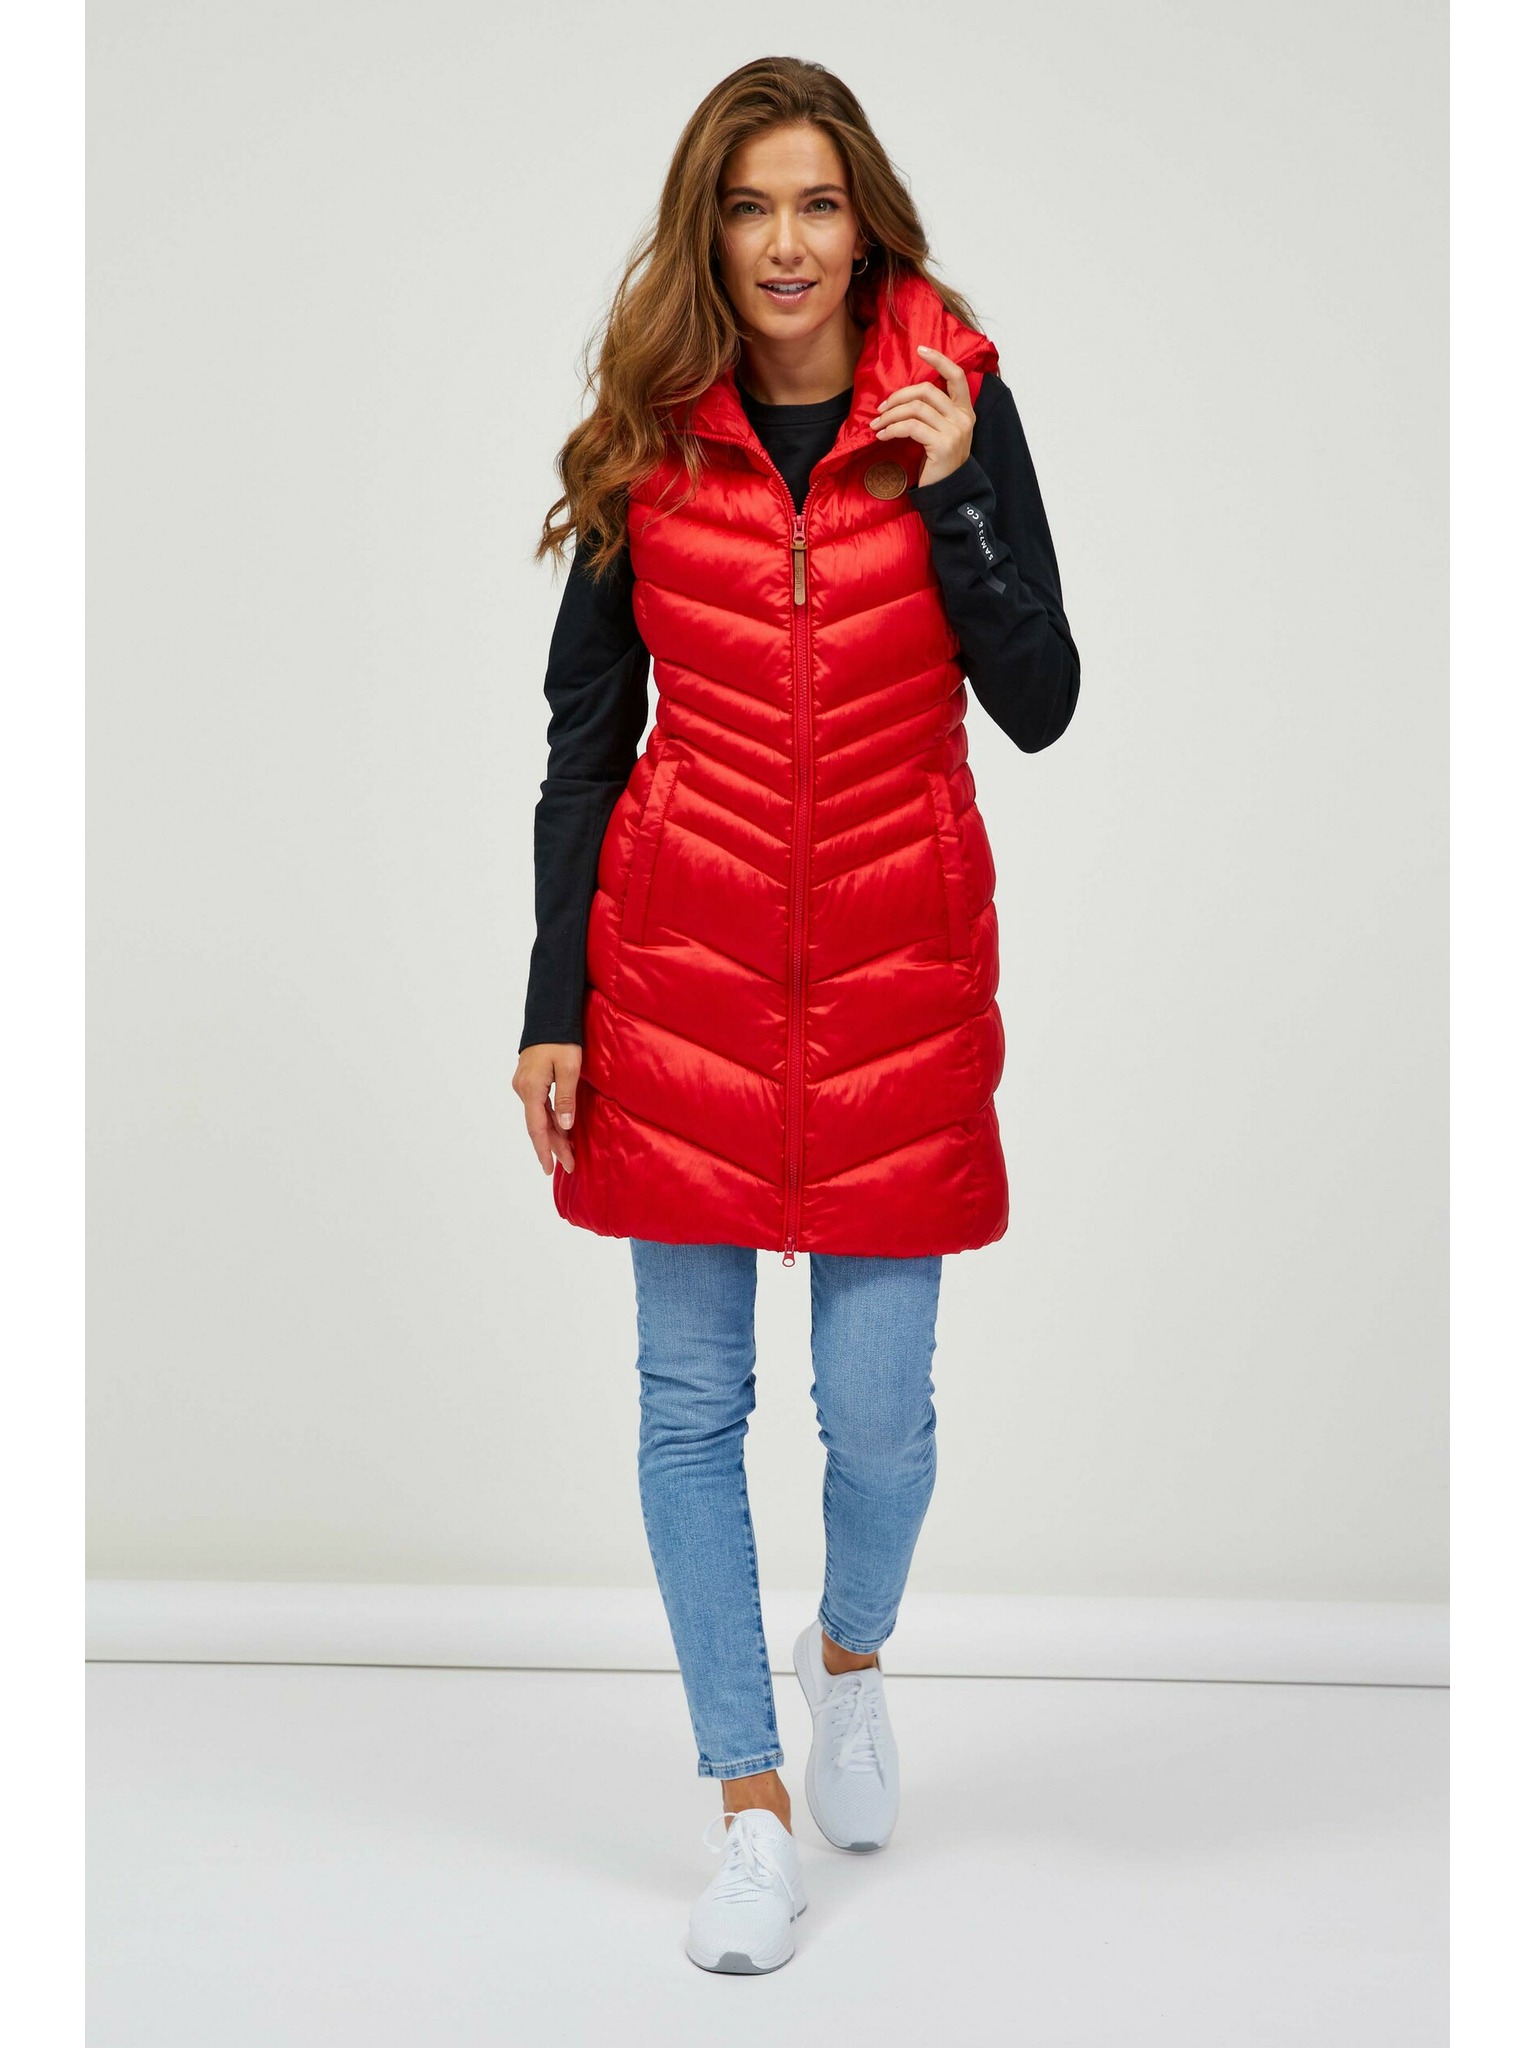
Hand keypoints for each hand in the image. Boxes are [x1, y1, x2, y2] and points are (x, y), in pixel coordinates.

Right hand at [513, 1042, 580, 1175]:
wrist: (549, 1015)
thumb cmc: (561, 1039)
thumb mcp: (569, 1068)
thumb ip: (565, 1098)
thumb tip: (565, 1125)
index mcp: (531, 1089)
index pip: (537, 1128)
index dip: (545, 1150)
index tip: (550, 1169)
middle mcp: (523, 1089)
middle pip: (538, 1126)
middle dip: (553, 1147)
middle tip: (568, 1166)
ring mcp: (524, 1085)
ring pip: (539, 1117)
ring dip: (553, 1135)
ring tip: (566, 1154)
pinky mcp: (529, 1080)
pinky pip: (539, 1106)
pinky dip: (550, 1120)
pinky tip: (560, 1130)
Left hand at [870, 345, 974, 487]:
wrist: (949, 493)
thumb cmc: (940, 463)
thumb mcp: (942, 433)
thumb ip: (933, 413)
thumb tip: (904, 396)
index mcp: (965, 411)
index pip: (956, 376)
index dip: (938, 360)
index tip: (920, 349)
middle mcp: (963, 418)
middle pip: (927, 390)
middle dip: (898, 396)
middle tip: (881, 408)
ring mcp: (954, 431)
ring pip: (915, 408)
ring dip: (890, 415)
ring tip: (877, 425)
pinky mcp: (942, 445)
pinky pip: (910, 427)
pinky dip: (892, 429)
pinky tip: (883, 436)